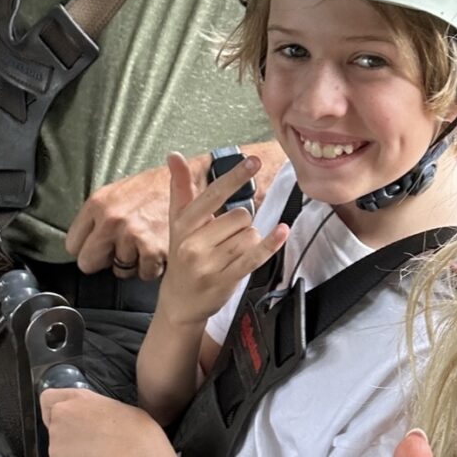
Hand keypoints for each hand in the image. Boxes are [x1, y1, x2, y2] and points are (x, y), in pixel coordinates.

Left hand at [40, 387, 158, 456]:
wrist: (131, 447)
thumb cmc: (134, 427)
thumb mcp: (115, 411)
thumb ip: (96, 416)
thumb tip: (100, 432)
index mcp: (79, 396)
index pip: (48, 398)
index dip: (52, 413)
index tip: (68, 423)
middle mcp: (63, 411)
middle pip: (52, 429)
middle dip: (67, 443)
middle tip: (89, 450)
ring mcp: (56, 433)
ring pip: (61, 455)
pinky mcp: (55, 455)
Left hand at [66, 161, 200, 279]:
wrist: (188, 179)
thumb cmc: (154, 186)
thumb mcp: (117, 192)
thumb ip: (98, 216)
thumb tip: (84, 241)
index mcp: (98, 203)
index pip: (72, 244)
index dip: (88, 248)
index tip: (100, 247)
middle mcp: (111, 219)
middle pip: (88, 263)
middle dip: (104, 260)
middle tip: (121, 251)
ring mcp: (132, 234)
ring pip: (120, 271)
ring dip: (134, 263)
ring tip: (146, 243)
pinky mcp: (153, 248)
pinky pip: (145, 273)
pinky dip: (154, 266)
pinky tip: (159, 248)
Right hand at [160, 152, 287, 327]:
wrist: (178, 302)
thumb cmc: (182, 254)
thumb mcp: (178, 222)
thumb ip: (180, 188)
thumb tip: (174, 155)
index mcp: (183, 224)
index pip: (213, 195)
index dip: (235, 177)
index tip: (254, 161)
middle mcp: (193, 244)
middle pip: (240, 216)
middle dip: (240, 223)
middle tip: (224, 237)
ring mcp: (209, 264)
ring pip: (249, 235)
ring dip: (249, 239)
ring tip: (230, 251)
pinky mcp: (225, 280)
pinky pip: (254, 257)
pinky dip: (270, 244)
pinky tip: (282, 231)